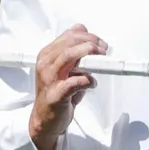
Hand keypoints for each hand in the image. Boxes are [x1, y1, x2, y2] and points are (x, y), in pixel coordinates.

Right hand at [29, 24, 106, 149]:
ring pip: (69, 57)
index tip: (100, 42)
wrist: (45, 120)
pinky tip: (92, 82)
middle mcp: (46, 64)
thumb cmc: (56, 92)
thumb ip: (72, 50)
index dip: (88, 36)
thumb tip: (82, 29)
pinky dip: (87, 80)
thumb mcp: (64, 67)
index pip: (68, 36)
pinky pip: (74, 82)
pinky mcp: (55, 95)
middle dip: (91, 43)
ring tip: (101, 60)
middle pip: (70, 43)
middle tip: (104, 50)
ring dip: (89, 55)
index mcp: (47, 55)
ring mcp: (49, 79)